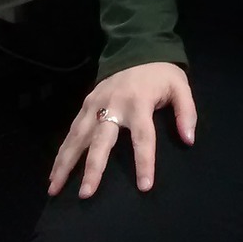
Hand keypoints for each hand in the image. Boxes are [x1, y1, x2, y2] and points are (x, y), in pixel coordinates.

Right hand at [48, 61, 195, 199]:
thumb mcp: (180, 87)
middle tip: (86, 194)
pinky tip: (54, 172)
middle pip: (101, 140)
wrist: (138, 48)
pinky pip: (72, 130)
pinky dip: (62, 151)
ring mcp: (96, 103)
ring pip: (78, 136)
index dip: (144, 161)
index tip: (144, 186)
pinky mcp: (86, 102)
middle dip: (93, 167)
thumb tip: (188, 140)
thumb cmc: (160, 74)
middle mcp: (114, 104)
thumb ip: (186, 112)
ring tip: (54, 188)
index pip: (143, 136)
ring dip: (66, 163)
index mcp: (139, 102)